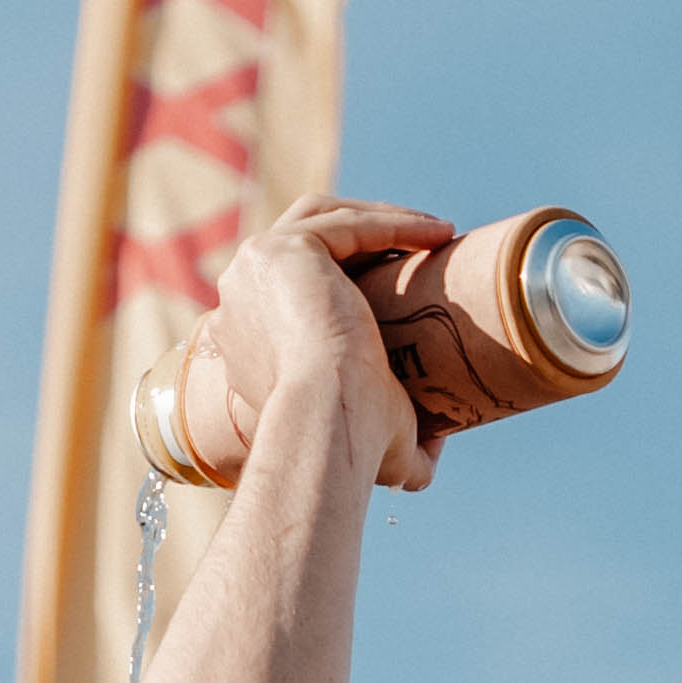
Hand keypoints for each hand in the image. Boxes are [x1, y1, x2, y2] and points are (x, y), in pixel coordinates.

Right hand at [194, 194, 453, 495]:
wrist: (329, 422)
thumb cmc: (352, 445)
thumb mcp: (376, 449)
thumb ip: (400, 458)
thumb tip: (430, 462)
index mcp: (250, 340)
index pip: (294, 294)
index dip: (348, 284)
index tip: (398, 290)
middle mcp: (243, 297)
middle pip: (307, 245)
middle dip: (365, 240)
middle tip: (421, 250)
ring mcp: (257, 267)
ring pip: (325, 222)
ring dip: (381, 220)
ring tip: (437, 233)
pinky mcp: (285, 248)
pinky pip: (347, 223)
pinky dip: (394, 223)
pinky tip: (438, 233)